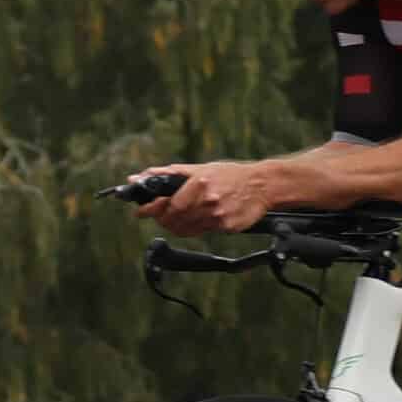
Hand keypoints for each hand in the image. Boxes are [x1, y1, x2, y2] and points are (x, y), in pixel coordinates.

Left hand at [132, 159, 257, 229]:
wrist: (261, 185)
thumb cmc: (230, 175)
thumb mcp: (201, 168)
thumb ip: (170, 173)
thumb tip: (143, 175)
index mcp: (200, 183)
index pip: (168, 203)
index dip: (151, 210)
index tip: (140, 212)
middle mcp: (208, 200)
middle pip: (174, 219)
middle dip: (162, 218)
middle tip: (158, 214)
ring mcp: (217, 216)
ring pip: (186, 229)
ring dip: (176, 224)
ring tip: (177, 217)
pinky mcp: (226, 227)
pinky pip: (201, 232)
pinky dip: (194, 227)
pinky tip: (198, 218)